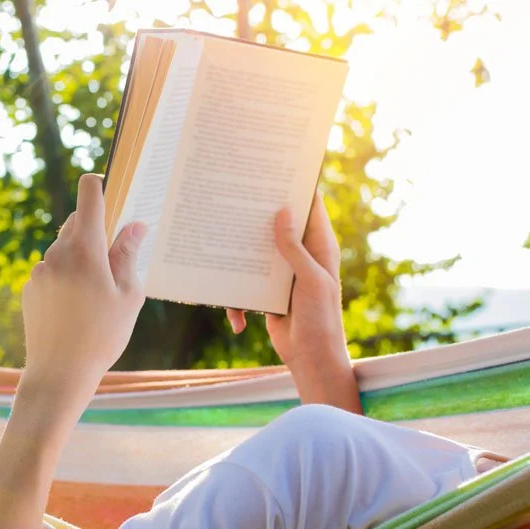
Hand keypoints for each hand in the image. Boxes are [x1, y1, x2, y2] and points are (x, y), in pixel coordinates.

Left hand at [0, 174, 146, 528]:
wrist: (58, 373)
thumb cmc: (102, 336)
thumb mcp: (127, 295)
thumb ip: (129, 254)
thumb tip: (135, 224)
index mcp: (85, 250)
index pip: (88, 196)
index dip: (98, 184)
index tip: (108, 187)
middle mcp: (57, 253)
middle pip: (76, 222)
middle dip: (95, 229)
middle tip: (115, 255)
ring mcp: (40, 271)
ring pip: (63, 247)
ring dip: (81, 255)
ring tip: (98, 291)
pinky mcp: (30, 288)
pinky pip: (52, 269)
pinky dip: (66, 275)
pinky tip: (78, 305)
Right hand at [227, 193, 360, 412]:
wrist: (312, 360)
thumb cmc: (320, 319)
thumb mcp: (310, 281)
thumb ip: (294, 248)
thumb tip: (282, 211)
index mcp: (319, 246)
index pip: (310, 206)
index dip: (298, 185)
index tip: (276, 166)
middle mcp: (301, 254)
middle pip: (277, 223)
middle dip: (256, 215)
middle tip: (234, 197)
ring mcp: (283, 273)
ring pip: (256, 252)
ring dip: (239, 256)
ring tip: (218, 250)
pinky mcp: (268, 291)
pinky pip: (245, 284)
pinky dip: (237, 302)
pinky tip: (238, 321)